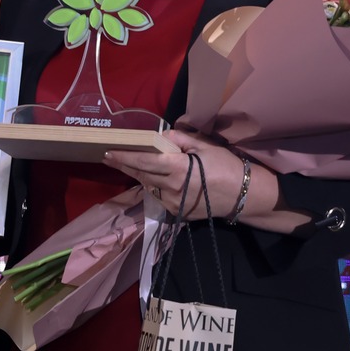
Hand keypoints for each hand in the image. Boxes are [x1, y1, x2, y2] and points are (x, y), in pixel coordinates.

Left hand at [102, 130, 278, 223]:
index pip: (143, 162)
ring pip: (148, 187)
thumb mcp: (203, 145)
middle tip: (109, 156)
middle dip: (125, 166)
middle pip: (141, 176)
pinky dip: (153, 186)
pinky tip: (155, 178)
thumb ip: (178, 139)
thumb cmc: (225, 165)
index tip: (107, 153)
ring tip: (130, 165)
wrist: (242, 194)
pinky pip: (158, 197)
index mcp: (178, 169)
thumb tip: (158, 137)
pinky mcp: (176, 213)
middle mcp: (171, 188)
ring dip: (139, 176)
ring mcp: (173, 203)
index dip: (124, 158)